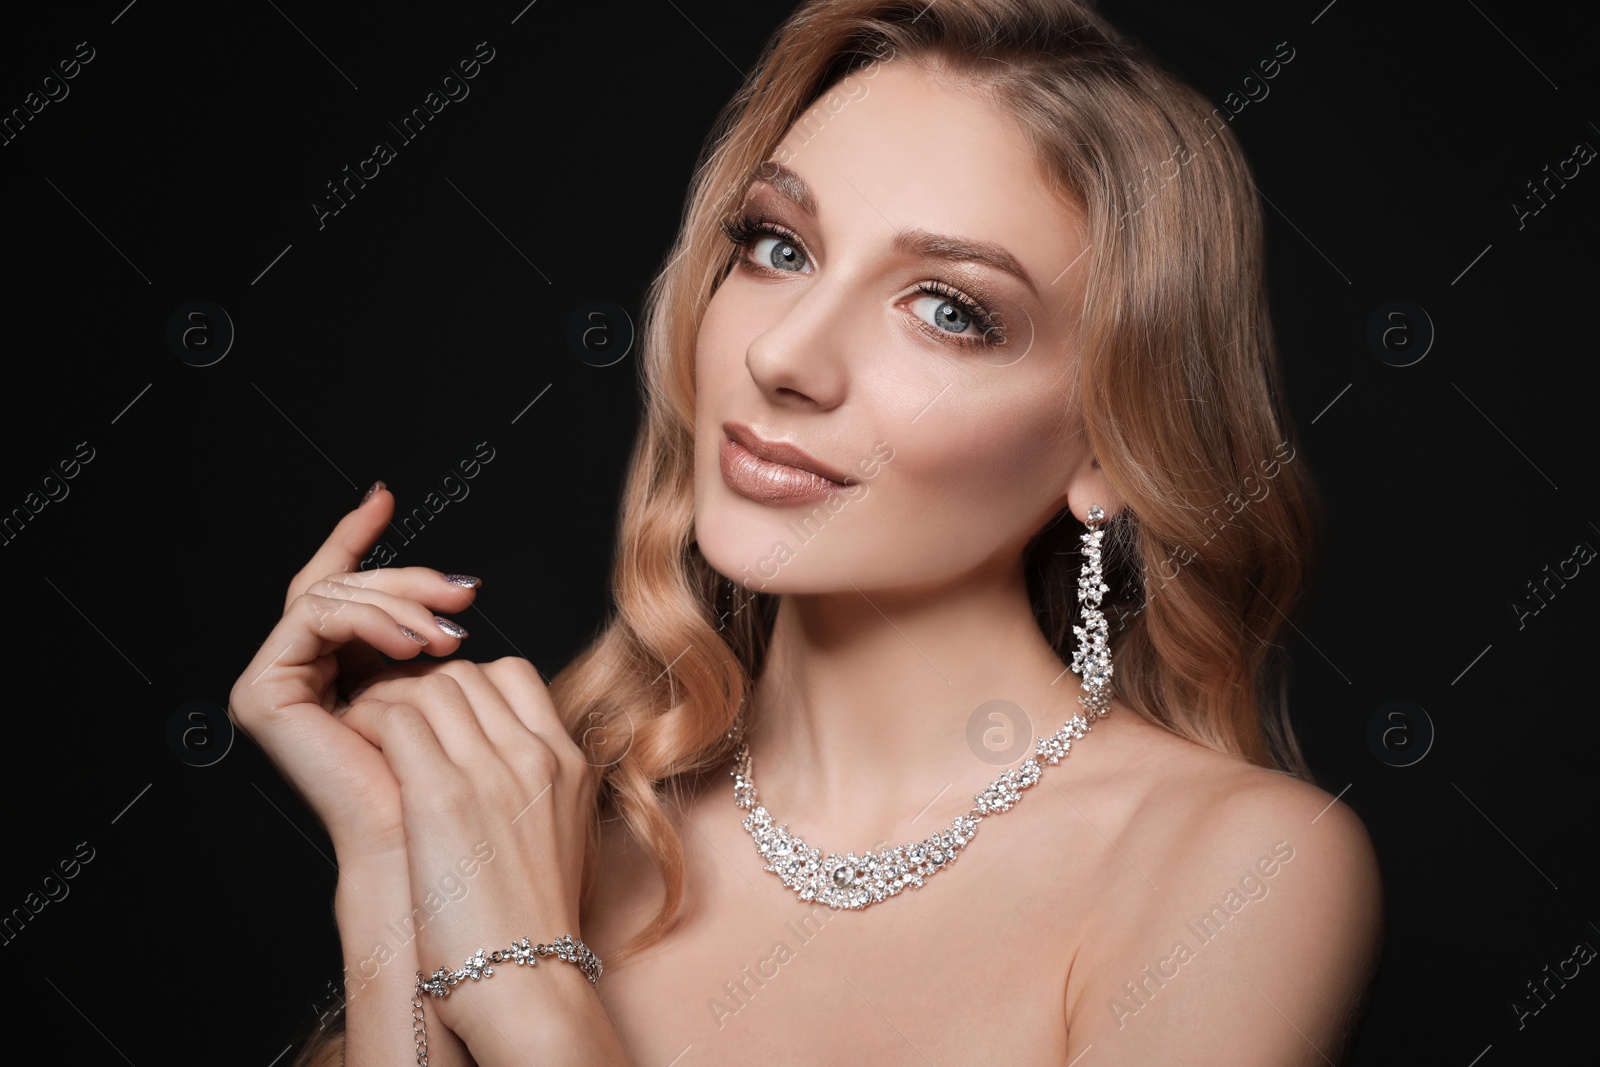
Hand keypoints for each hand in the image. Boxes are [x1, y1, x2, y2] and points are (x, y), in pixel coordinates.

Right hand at [227, 483, 480, 866]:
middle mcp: (299, 674)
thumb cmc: (452, 785)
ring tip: (449, 632)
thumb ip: (435, 638)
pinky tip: (417, 642)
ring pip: (333, 596)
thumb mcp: (451, 688)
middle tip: (465, 589)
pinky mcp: (263, 694)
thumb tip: (463, 587)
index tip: (386, 495)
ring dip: (400, 603)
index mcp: (338, 671)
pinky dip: (371, 618)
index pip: (344, 589)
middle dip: (408, 579)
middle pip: (342, 587)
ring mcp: (275, 683)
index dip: (357, 539)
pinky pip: (315, 619)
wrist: (430, 846)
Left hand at [335, 657, 599, 1047]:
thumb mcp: (554, 837)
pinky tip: (353, 743)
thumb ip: (530, 787)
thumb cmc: (527, 924)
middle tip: (385, 718)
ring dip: (386, 700)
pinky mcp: (442, 795)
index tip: (433, 715)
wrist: (526, 978)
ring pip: (429, 687)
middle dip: (417, 687)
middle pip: (467, 675)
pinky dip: (366, 720)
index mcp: (570, 763)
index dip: (463, 686)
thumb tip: (485, 762)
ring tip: (363, 729)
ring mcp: (493, 770)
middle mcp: (538, 755)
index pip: (512, 675)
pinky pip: (395, 719)